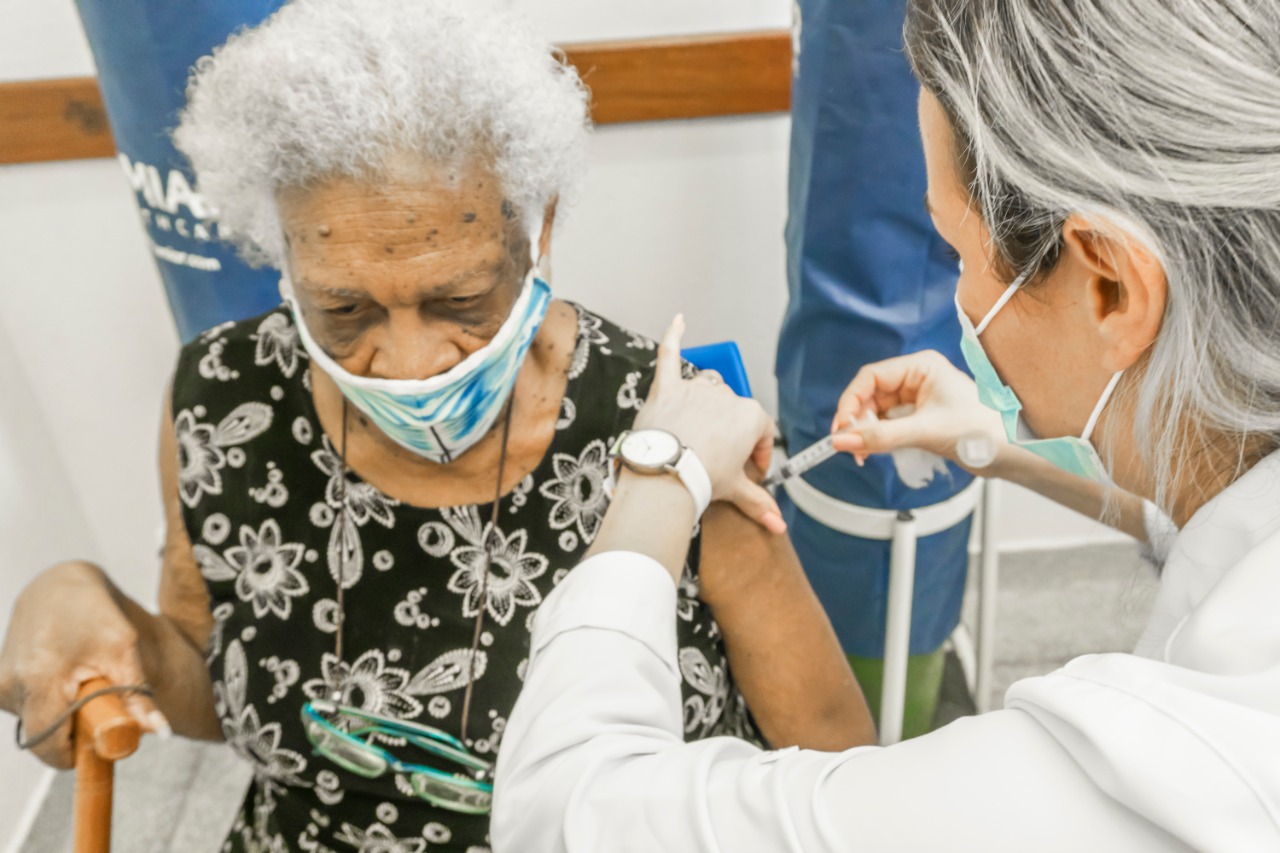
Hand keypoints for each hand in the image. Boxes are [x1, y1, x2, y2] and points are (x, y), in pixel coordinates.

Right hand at [0, 561, 165, 767]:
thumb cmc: (93, 611)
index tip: (101, 737)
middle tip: (97, 699)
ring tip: (80, 677)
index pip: (50, 747)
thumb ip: (138, 695)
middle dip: (73, 730)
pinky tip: (63, 674)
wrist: (57, 584)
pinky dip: (48, 701)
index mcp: (38, 681)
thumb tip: (161, 732)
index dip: (78, 751)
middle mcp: (9, 687)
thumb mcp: (123, 649)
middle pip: (44, 737)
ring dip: (61, 712)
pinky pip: (27, 708)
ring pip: (36, 722)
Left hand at [634, 316, 785, 533]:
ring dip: (708, 405)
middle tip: (718, 461)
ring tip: (700, 430)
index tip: (751, 472)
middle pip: (734, 412)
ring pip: (708, 390)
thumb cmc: (700, 478)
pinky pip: (670, 356)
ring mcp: (695, 390)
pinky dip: (673, 337)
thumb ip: (759, 503)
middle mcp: (726, 397)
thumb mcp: (734, 491)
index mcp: (750, 417)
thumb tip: (778, 526)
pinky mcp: (667, 388)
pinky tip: (677, 320)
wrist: (664, 475)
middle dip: (730, 435)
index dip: (758, 454)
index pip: (762, 432)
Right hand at [830, 350, 1005, 474]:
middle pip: (870, 395)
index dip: (851, 401)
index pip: (871, 377)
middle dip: (857, 420)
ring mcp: (918, 399)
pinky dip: (876, 438)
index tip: (841, 427)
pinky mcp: (919, 418)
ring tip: (861, 452)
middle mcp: (917, 378)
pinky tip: (871, 450)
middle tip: (849, 444)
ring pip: (876, 412)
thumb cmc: (982, 431)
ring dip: (864, 432)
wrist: (1010, 453)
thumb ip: (880, 436)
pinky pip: (887, 424)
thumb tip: (842, 440)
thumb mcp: (925, 432)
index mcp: (921, 366)